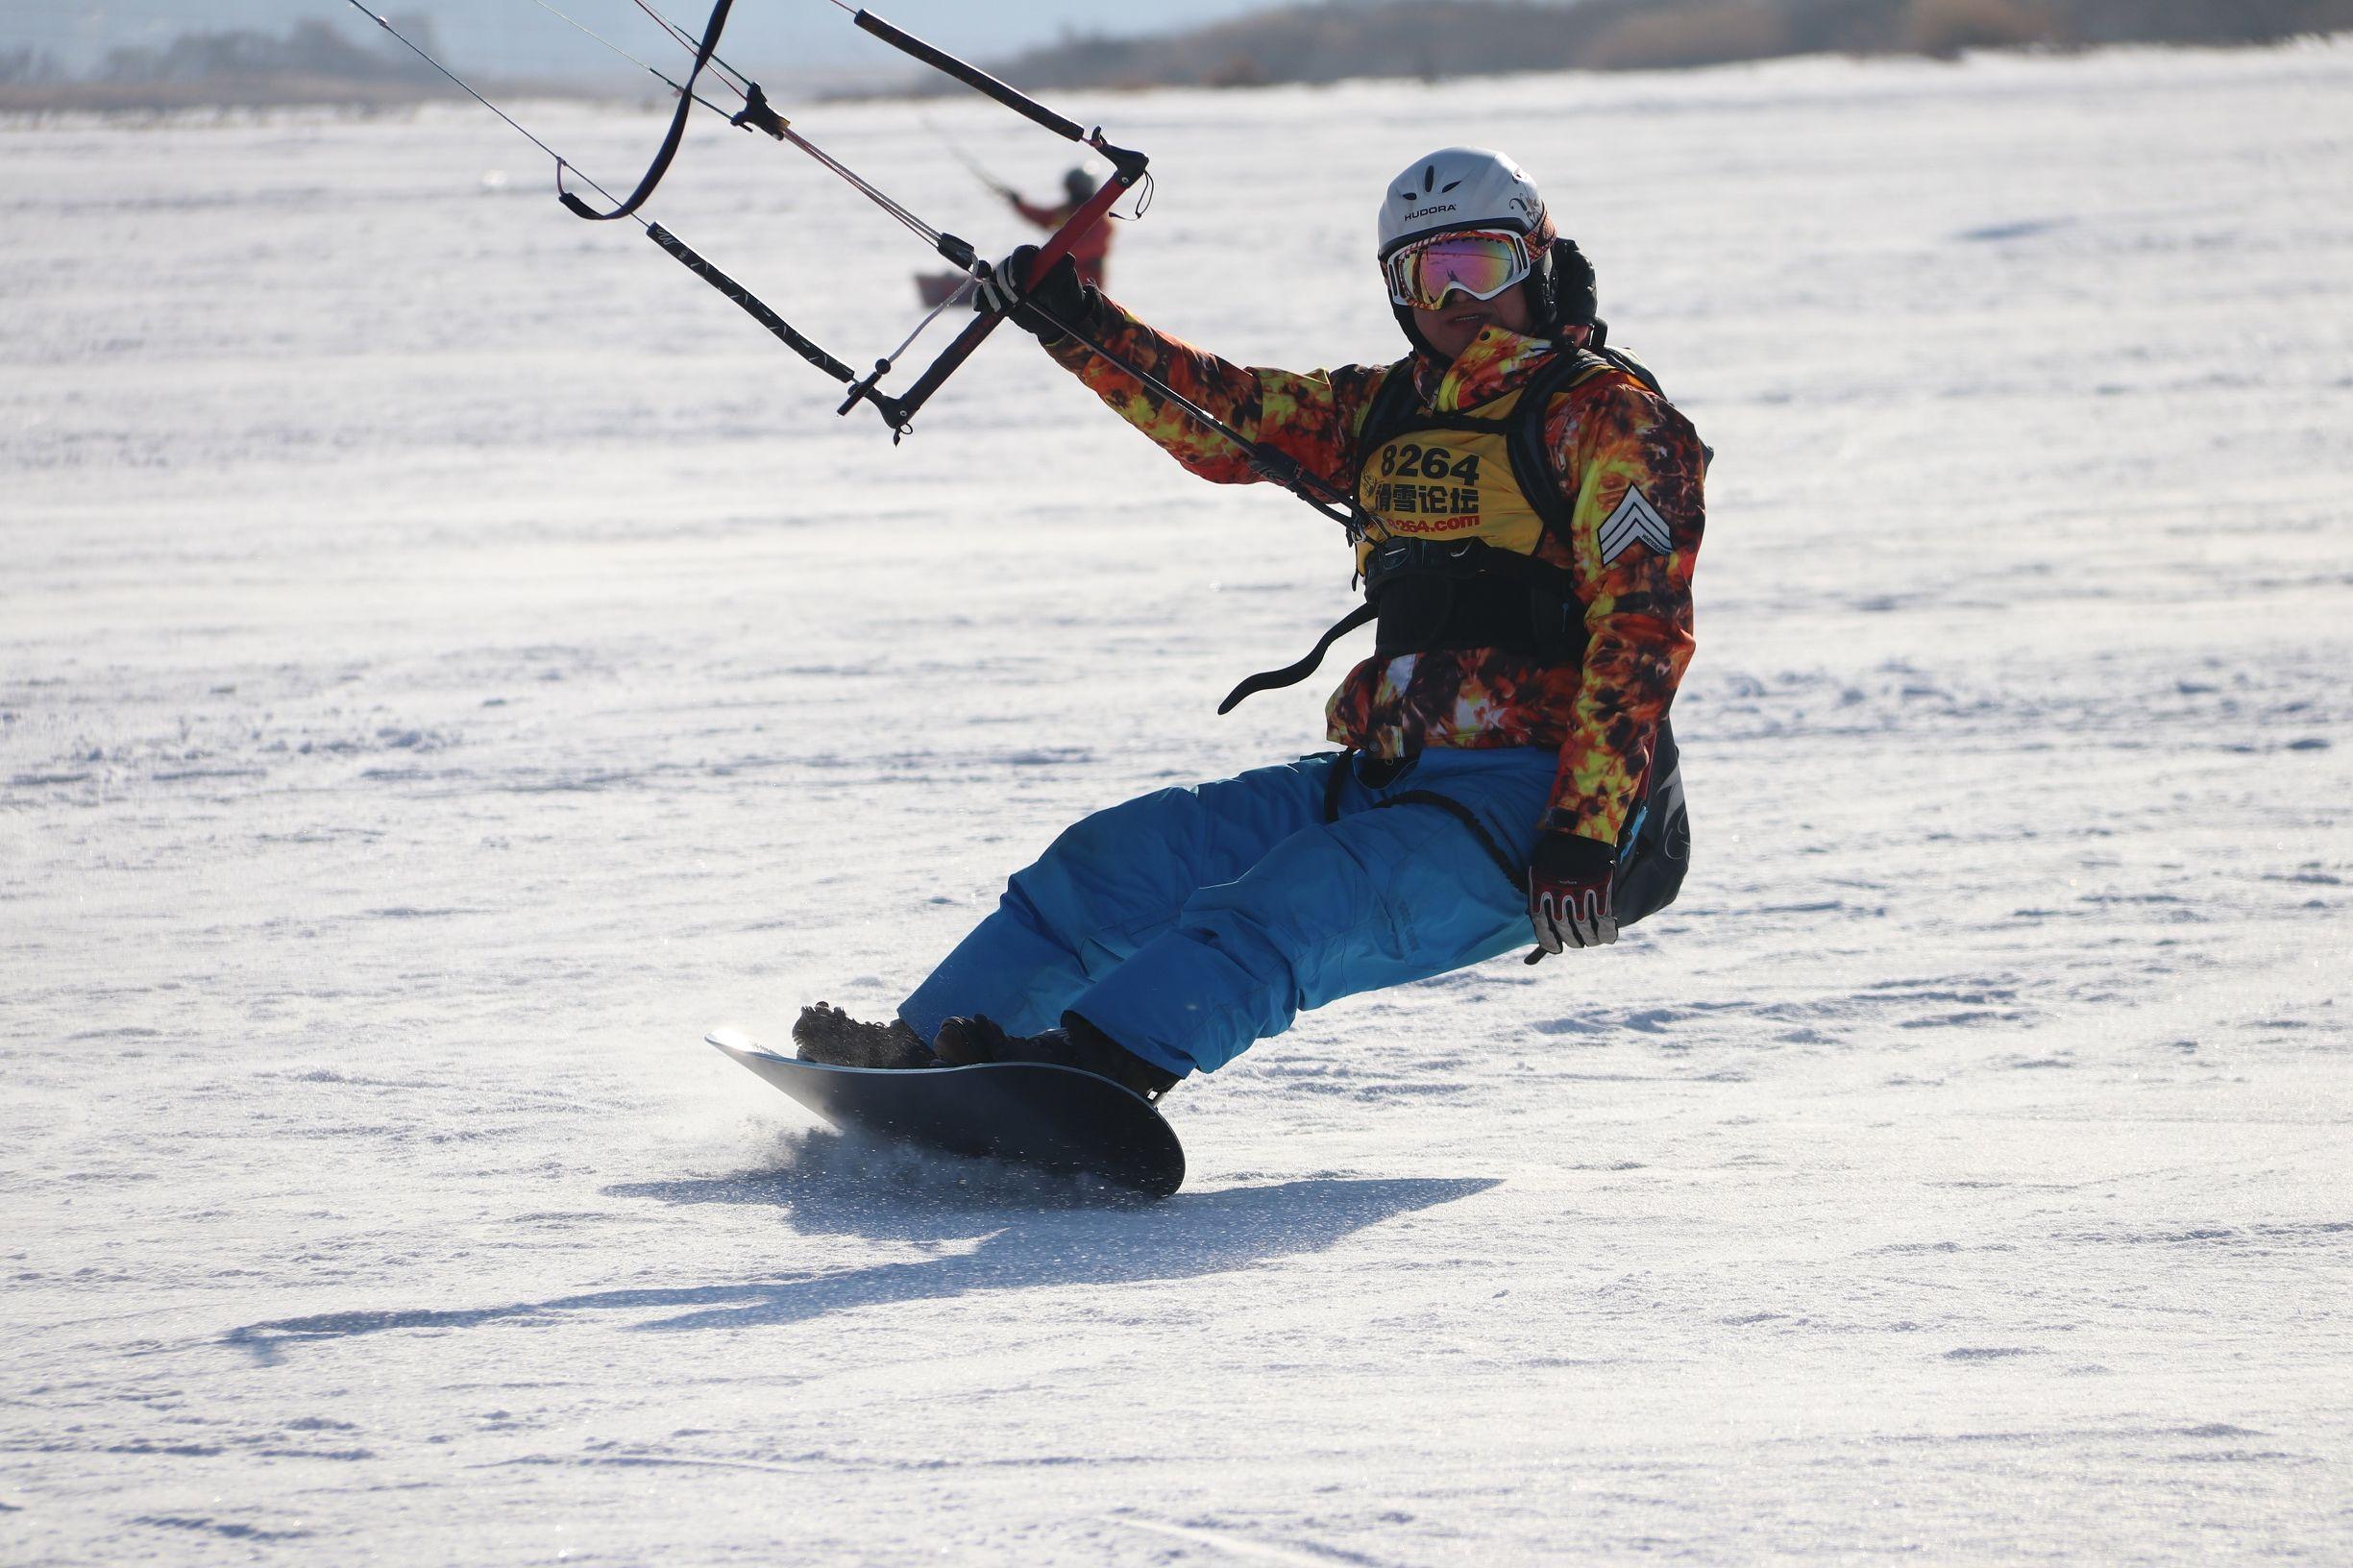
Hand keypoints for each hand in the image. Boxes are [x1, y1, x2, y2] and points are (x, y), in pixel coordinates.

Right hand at [973, 244, 1086, 340]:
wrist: (1058, 317)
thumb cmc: (1065, 295)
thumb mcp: (1068, 282)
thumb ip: (1063, 269)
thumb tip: (1065, 259)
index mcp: (1033, 255)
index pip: (1021, 255)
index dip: (1017, 268)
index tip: (1019, 286)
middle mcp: (1016, 265)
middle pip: (1003, 269)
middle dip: (1006, 286)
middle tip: (1016, 302)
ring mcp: (1005, 280)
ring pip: (991, 282)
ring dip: (995, 296)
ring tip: (1005, 310)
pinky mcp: (997, 295)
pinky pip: (983, 294)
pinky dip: (980, 299)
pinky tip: (979, 307)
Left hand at [1527, 831, 1617, 956]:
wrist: (1583, 824)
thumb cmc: (1560, 845)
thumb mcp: (1541, 866)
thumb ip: (1543, 890)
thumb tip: (1545, 917)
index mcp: (1540, 886)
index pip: (1541, 922)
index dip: (1549, 940)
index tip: (1555, 949)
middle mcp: (1559, 891)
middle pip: (1565, 927)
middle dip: (1572, 940)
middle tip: (1578, 943)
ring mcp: (1581, 890)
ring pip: (1585, 926)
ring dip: (1590, 939)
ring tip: (1592, 942)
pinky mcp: (1601, 887)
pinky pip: (1604, 918)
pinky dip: (1606, 931)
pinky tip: (1608, 937)